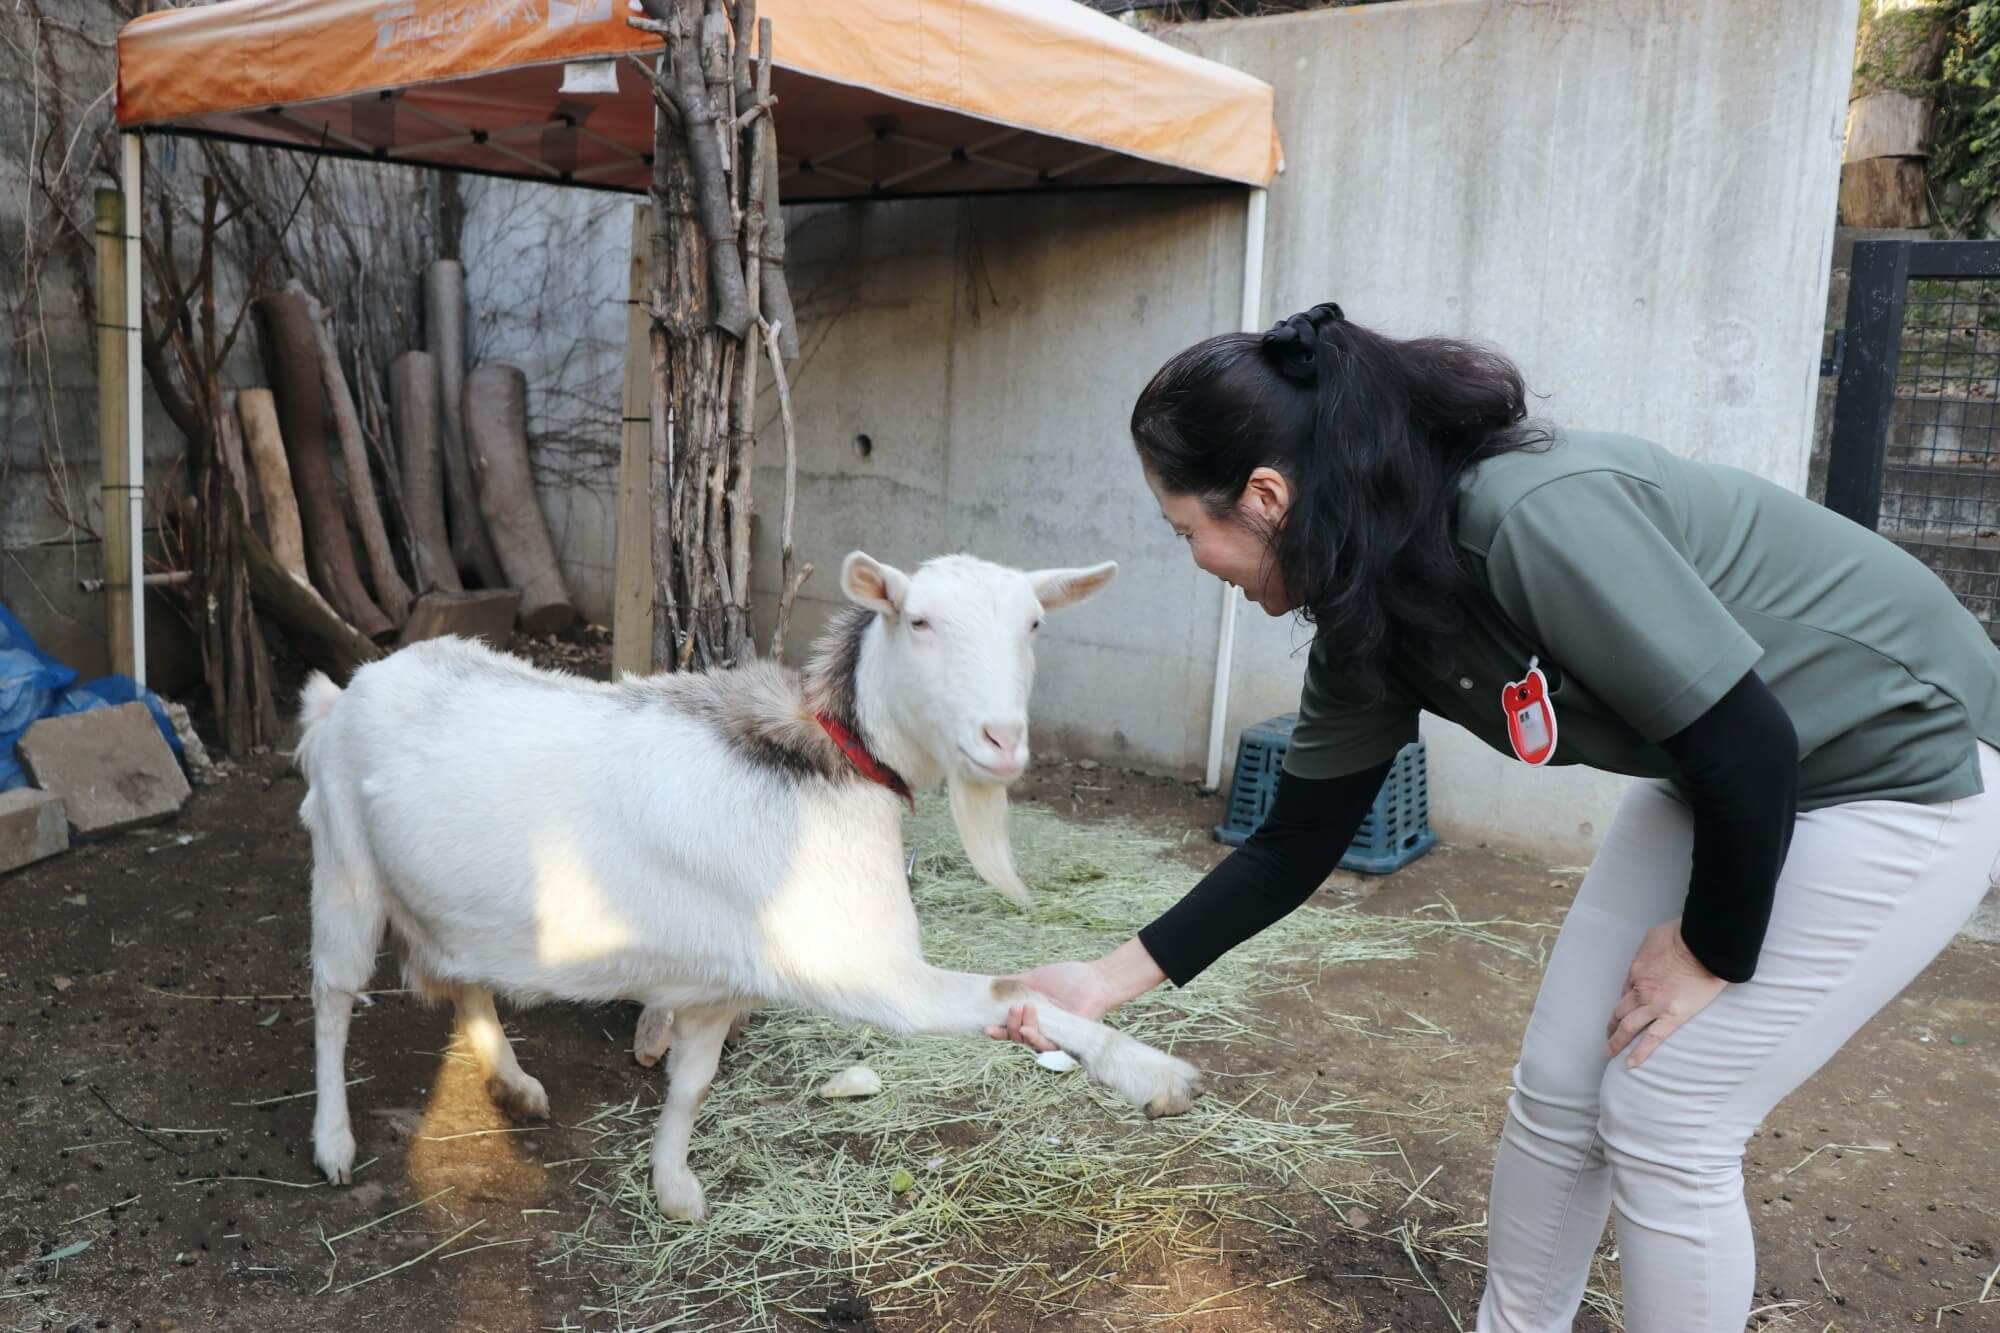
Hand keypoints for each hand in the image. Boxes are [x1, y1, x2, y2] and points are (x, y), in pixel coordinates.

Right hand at [984, 960, 1112, 1052]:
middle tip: (1011, 1009)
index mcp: (1029, 1016)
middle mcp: (1038, 1028)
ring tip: (1023, 1007)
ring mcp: (1050, 1036)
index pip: (1008, 1028)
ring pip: (1027, 1040)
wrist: (1094, 981)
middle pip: (1015, 1037)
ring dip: (1020, 1026)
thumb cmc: (1067, 978)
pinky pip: (1044, 1045)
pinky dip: (1033, 1038)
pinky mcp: (1063, 1041)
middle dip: (1007, 1026)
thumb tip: (989, 984)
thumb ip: (1012, 984)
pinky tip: (1027, 1028)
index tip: (985, 1027)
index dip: (996, 1031)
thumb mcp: (1033, 979)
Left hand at [1606, 919, 1727, 1068]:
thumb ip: (1649, 951)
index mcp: (1636, 970)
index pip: (1624, 991)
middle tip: (1607, 1035)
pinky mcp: (1671, 1016)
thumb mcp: (1654, 936)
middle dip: (1612, 1024)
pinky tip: (1630, 1064)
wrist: (1703, 945)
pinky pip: (1652, 1039)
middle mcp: (1639, 989)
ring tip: (1610, 1051)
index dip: (1623, 1002)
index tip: (1621, 1011)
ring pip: (1628, 1026)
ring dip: (1616, 1040)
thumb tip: (1653, 954)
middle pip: (1620, 1010)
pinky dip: (1639, 1053)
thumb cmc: (1682, 935)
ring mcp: (1653, 1004)